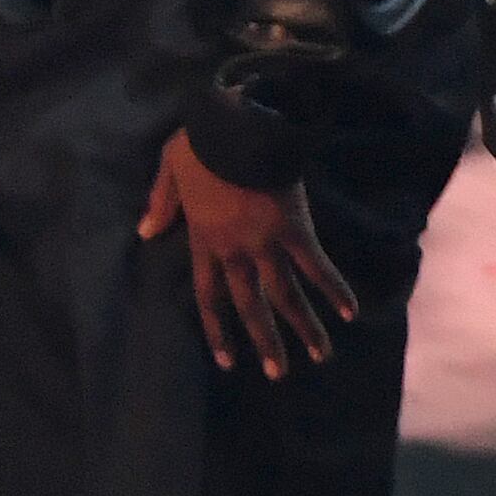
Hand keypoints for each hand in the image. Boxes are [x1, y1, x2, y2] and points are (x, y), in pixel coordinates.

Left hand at [138, 132, 357, 377]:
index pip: (208, 297)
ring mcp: (264, 242)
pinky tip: (350, 312)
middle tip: (279, 373)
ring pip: (284, 295)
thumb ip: (160, 204)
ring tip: (320, 356)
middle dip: (265, 341)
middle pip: (249, 306)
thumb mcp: (169, 170)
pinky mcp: (295, 228)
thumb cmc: (201, 141)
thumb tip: (144, 233)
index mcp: (202, 241)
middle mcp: (233, 251)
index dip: (217, 330)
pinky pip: (316, 265)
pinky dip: (333, 288)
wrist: (235, 122)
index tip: (227, 361)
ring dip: (304, 327)